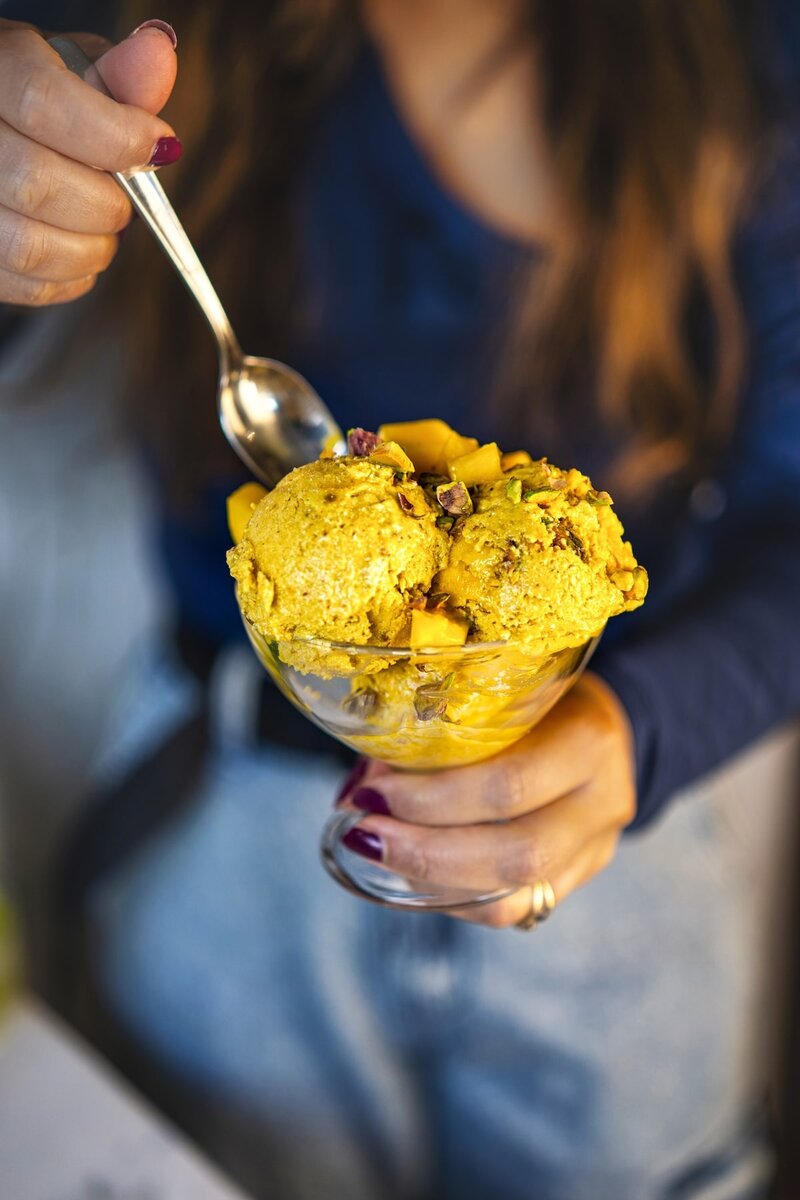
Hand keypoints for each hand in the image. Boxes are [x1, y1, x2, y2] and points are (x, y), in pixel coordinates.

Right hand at [0, 18, 177, 306]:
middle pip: (37, 182)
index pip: (43, 102)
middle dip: (106, 203)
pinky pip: (24, 285)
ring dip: (91, 249)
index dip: (114, 136)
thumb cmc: (33, 96)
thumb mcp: (70, 69)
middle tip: (124, 199)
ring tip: (105, 230)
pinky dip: (71, 279)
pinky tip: (81, 250)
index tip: (158, 148)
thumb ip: (117, 78)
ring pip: (29, 245)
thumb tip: (158, 58)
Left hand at [337, 673, 636, 926]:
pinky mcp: (575, 881)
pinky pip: (509, 912)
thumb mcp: (504, 695)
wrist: (603, 725)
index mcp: (587, 741)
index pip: (506, 786)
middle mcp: (602, 803)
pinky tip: (411, 874)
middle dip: (424, 851)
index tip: (370, 790)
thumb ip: (443, 734)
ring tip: (378, 852)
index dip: (429, 798)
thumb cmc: (539, 700)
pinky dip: (451, 898)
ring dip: (430, 881)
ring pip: (510, 898)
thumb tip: (362, 783)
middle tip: (365, 832)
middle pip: (512, 854)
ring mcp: (595, 851)